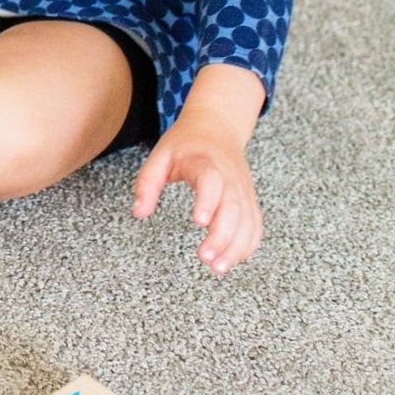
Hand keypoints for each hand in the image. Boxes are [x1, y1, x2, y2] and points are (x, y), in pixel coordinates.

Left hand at [132, 119, 263, 274]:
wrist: (217, 127)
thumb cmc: (186, 143)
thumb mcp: (160, 154)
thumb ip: (147, 183)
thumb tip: (139, 213)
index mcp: (205, 162)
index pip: (211, 181)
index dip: (208, 201)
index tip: (198, 222)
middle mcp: (229, 177)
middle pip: (233, 208)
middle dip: (222, 237)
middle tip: (206, 259)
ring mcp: (242, 189)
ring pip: (248, 221)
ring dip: (236, 247)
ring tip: (218, 267)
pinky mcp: (248, 200)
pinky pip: (255, 224)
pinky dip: (248, 244)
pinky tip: (234, 259)